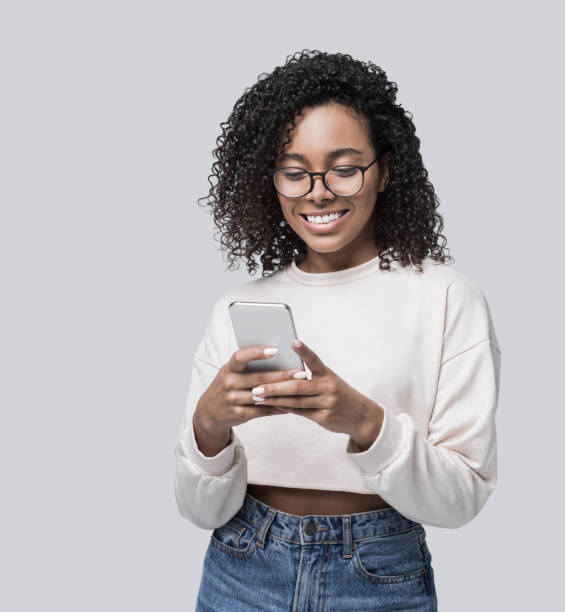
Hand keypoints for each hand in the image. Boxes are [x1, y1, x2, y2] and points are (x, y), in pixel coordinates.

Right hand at [193, 345, 303, 440]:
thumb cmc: (228, 385)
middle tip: (301, 372)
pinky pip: (262, 411)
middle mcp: (229, 383)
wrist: (209, 411)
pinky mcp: (239, 414)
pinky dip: (277, 407)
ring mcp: (233, 400)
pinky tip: (291, 404)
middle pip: (258, 378)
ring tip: (300, 388)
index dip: (256, 353)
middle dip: (282, 375)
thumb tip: (278, 356)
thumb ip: (248, 366)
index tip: (274, 350)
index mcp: (228, 369)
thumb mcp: (231, 373)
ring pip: (263, 396)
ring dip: (283, 392)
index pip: (240, 357)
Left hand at [251, 339, 383, 449]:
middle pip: (297, 386)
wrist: (361, 416)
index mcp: (328, 374)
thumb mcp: (330, 381)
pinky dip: (285, 408)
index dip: (303, 350)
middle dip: (274, 387)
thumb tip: (284, 372)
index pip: (314, 360)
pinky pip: (300, 412)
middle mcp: (328, 387)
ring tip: (258, 397)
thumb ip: (311, 376)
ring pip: (295, 401)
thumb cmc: (338, 393)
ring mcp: (326, 403)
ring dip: (274, 400)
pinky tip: (271, 406)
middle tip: (256, 387)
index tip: (292, 341)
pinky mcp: (323, 417)